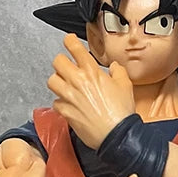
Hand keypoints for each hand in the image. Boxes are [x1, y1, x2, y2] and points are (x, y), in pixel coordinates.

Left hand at [48, 34, 135, 148]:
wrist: (116, 135)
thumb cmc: (121, 113)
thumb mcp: (126, 86)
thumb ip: (118, 72)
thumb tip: (114, 67)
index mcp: (92, 72)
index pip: (74, 47)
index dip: (69, 41)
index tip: (69, 41)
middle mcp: (77, 82)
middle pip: (57, 62)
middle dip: (61, 62)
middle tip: (67, 67)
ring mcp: (69, 97)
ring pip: (51, 81)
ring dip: (57, 81)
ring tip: (64, 85)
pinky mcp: (65, 112)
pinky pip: (55, 102)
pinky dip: (60, 103)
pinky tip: (68, 104)